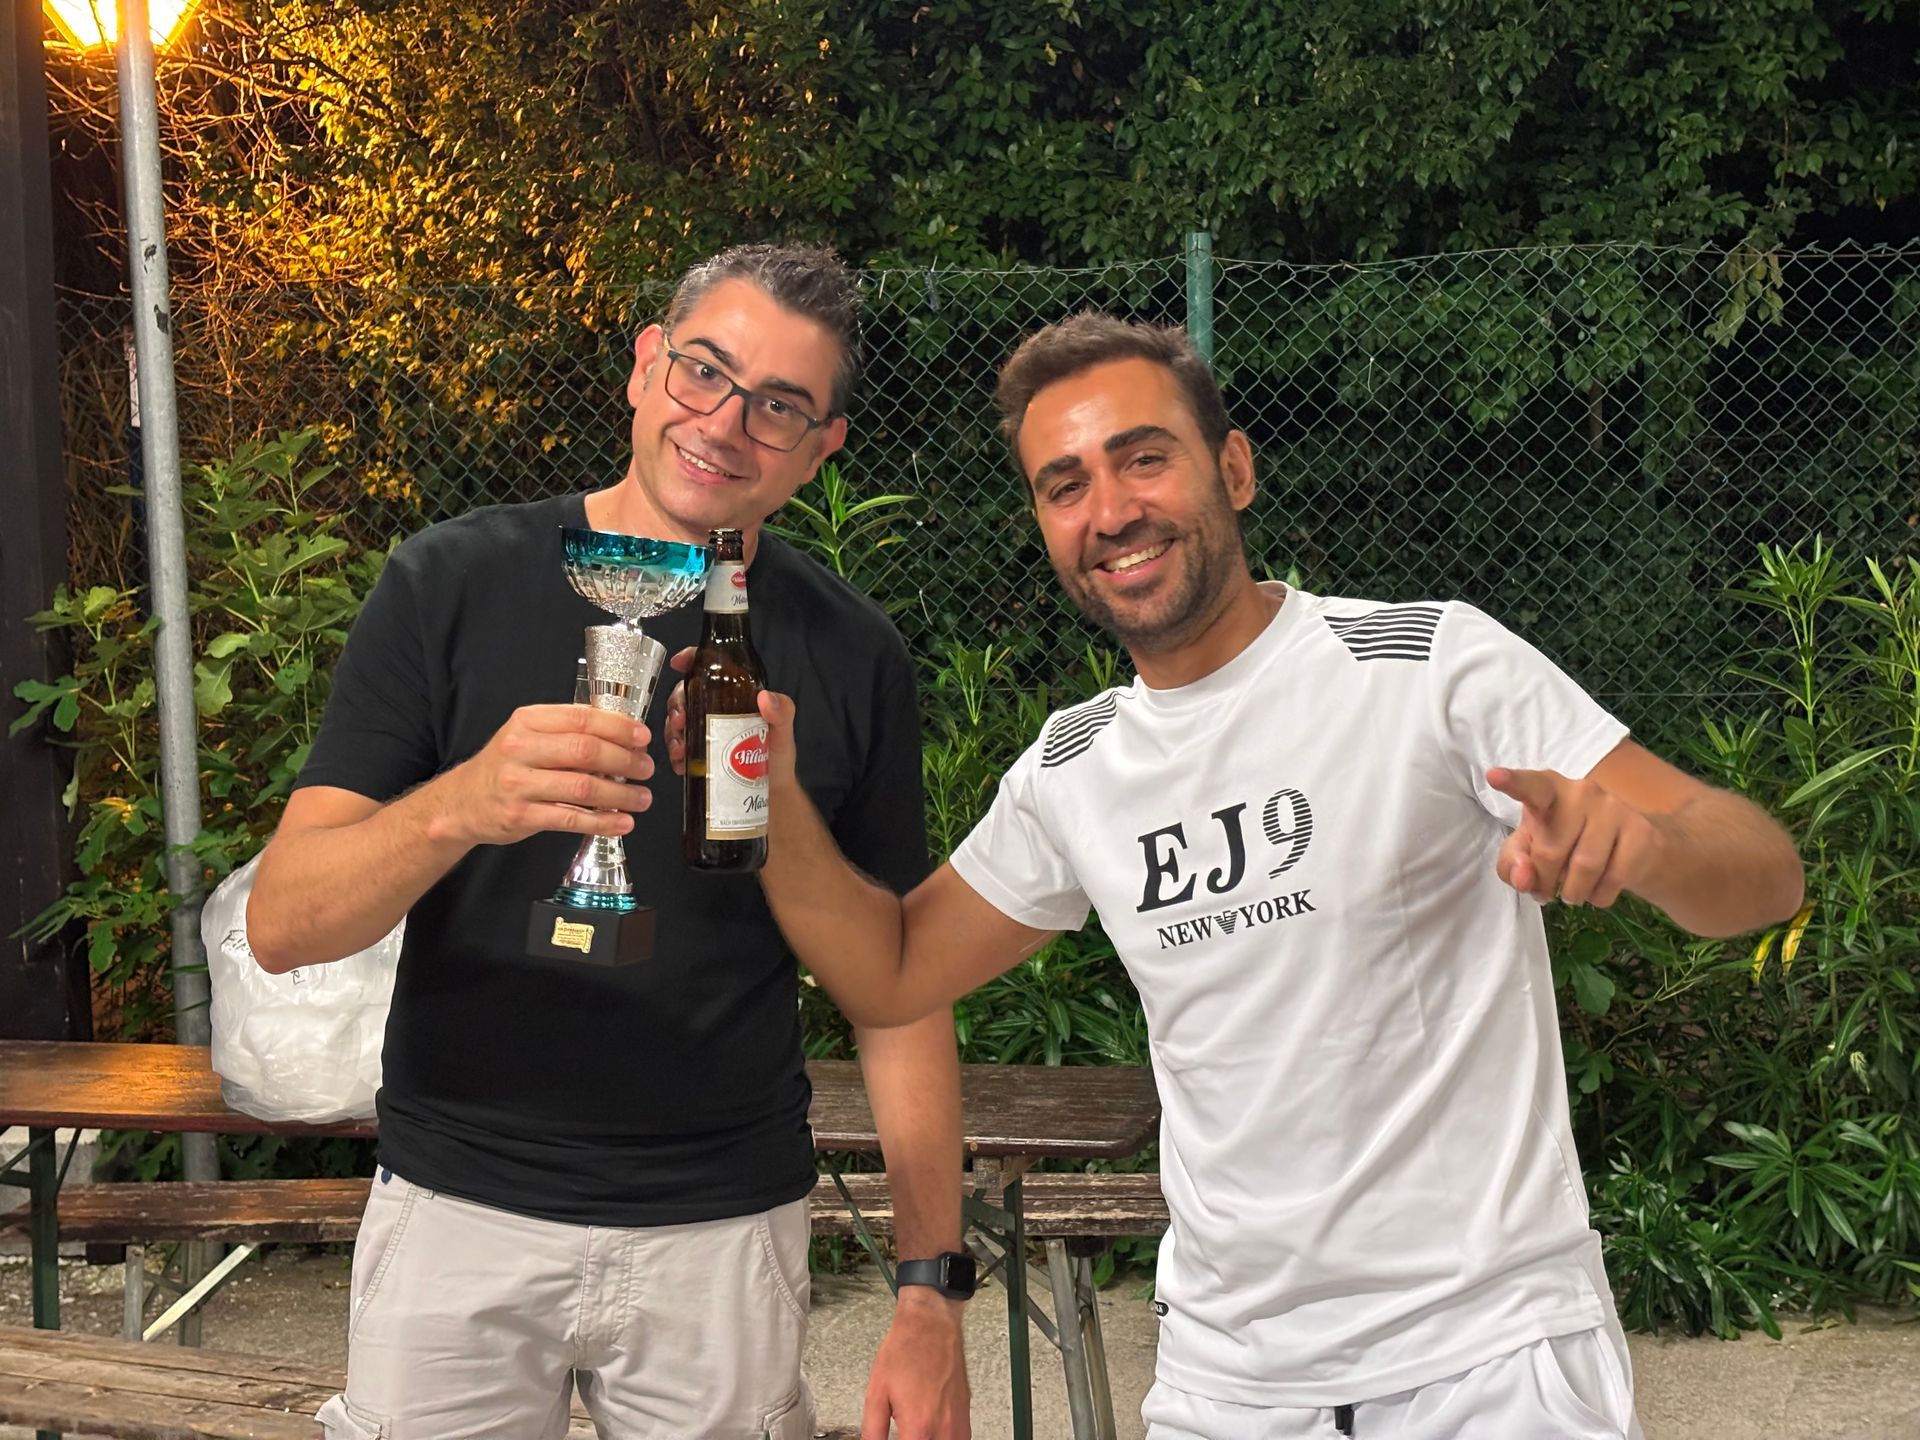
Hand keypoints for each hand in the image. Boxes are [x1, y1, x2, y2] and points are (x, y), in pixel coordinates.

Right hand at [433, 704, 652, 846]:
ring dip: (620, 794)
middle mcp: (521, 749)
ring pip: (582, 787)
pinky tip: (622, 822)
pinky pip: (570, 818)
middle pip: (586, 751)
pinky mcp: (521, 815)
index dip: (618, 728)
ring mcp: (519, 784)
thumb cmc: (504, 767)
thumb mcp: (527, 736)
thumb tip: (621, 735)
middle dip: (625, 761)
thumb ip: (567, 731)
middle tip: (646, 768)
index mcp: (528, 722)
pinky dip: (602, 821)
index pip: (582, 718)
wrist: (462, 803)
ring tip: (642, 798)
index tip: (642, 737)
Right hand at [661, 644, 798, 790]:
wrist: (772, 796)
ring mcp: (705, 731)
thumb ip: (783, 712)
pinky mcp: (698, 753)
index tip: (679, 663)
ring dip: (672, 733)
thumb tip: (765, 697)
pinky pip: (678, 747)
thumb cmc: (779, 758)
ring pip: (677, 721)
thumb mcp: (784, 732)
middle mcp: (717, 709)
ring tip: (680, 750)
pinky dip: (675, 754)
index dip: (692, 660)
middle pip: (686, 694)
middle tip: (679, 723)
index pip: (711, 669)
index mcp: (736, 696)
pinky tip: (680, 764)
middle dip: (676, 705)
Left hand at [863, 1288, 969, 1439]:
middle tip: (904, 1435)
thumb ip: (873, 1432)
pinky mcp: (965, 1416)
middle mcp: (944, 1430)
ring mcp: (958, 1424)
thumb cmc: (905, 1351)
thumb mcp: (876, 1393)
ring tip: (914, 1433)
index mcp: (919, 1428)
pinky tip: (930, 1434)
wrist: (932, 1324)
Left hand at [1487, 766, 1659, 907]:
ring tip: (1572, 891)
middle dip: (1544, 882)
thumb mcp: (1530, 850)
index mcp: (1547, 789)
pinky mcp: (1640, 832)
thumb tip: (1524, 879)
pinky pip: (1613, 879)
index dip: (1513, 782)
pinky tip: (1599, 889)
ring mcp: (1613, 809)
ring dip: (1573, 893)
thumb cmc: (1566, 841)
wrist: (1631, 846)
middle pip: (1550, 851)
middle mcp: (1580, 791)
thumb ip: (1512, 863)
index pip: (1531, 786)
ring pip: (1584, 868)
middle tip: (1547, 889)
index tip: (1493, 776)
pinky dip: (1600, 896)